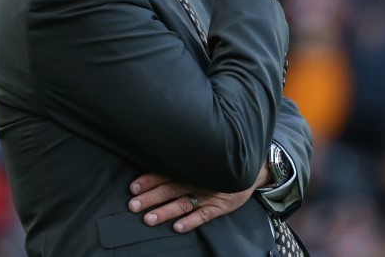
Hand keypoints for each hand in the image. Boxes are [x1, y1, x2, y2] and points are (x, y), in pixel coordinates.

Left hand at [128, 166, 270, 232]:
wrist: (251, 168)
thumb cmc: (221, 162)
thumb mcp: (204, 157)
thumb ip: (184, 160)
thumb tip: (157, 158)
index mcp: (192, 167)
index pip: (168, 172)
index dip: (150, 179)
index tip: (133, 187)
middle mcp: (198, 180)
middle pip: (171, 188)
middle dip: (151, 197)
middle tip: (133, 205)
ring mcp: (209, 194)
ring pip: (184, 203)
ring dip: (166, 211)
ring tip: (149, 219)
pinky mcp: (221, 206)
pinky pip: (204, 216)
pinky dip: (191, 222)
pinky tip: (177, 227)